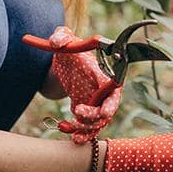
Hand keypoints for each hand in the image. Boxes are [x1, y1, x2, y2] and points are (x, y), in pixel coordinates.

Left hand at [48, 26, 121, 143]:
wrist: (64, 66)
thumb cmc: (69, 51)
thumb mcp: (64, 39)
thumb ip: (61, 37)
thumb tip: (57, 42)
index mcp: (104, 74)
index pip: (115, 90)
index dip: (111, 103)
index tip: (101, 111)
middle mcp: (105, 91)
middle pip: (108, 111)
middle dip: (94, 118)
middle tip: (77, 112)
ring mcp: (98, 104)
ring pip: (99, 124)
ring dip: (85, 129)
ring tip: (67, 126)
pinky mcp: (89, 113)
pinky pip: (90, 128)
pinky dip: (82, 134)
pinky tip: (70, 134)